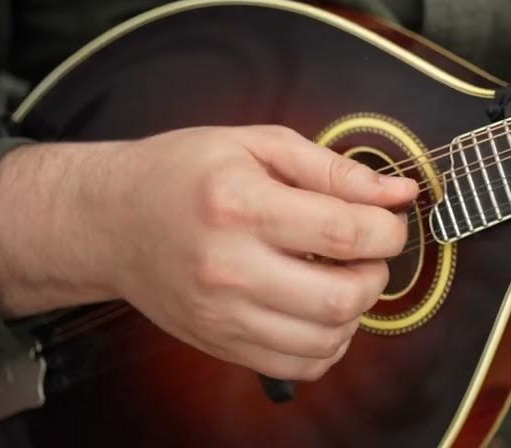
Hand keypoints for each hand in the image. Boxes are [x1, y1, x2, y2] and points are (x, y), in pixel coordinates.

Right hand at [0, 126, 415, 380]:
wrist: (111, 220)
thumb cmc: (184, 173)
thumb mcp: (260, 145)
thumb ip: (336, 169)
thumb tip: (400, 192)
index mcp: (241, 206)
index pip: (345, 233)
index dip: (388, 229)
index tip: (388, 220)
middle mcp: (229, 267)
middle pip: (342, 297)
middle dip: (378, 274)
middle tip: (368, 252)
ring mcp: (222, 314)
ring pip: (327, 339)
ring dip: (357, 311)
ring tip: (342, 277)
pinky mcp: (219, 344)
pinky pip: (300, 366)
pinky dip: (329, 343)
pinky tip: (320, 309)